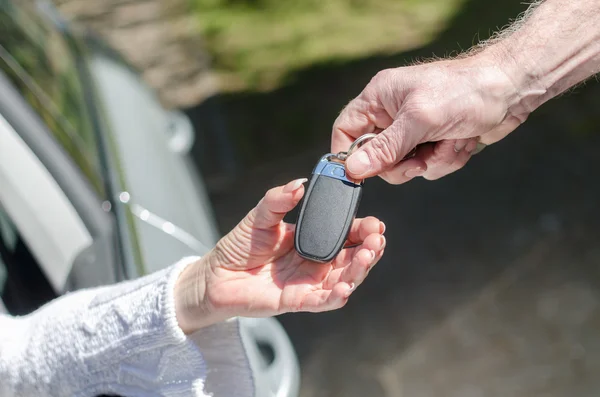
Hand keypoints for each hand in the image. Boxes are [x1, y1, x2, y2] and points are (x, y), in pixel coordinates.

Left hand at [175, 178, 385, 332]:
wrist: (216, 274)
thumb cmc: (240, 245)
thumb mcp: (261, 215)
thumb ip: (279, 199)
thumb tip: (299, 183)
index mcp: (313, 240)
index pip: (346, 235)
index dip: (363, 229)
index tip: (375, 223)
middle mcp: (317, 263)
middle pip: (353, 258)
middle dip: (370, 249)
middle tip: (377, 238)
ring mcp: (309, 283)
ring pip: (344, 280)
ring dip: (360, 270)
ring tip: (369, 255)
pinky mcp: (296, 301)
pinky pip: (321, 301)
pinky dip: (336, 296)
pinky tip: (346, 287)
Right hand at [331, 53, 528, 182]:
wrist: (512, 91)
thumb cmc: (465, 91)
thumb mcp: (419, 120)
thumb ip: (385, 148)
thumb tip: (353, 169)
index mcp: (379, 98)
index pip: (345, 130)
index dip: (349, 154)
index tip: (360, 174)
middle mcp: (393, 114)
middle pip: (376, 157)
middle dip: (403, 164)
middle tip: (420, 158)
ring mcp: (414, 130)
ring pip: (406, 166)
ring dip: (432, 161)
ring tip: (451, 140)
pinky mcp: (434, 142)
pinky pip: (429, 166)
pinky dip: (447, 159)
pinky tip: (462, 141)